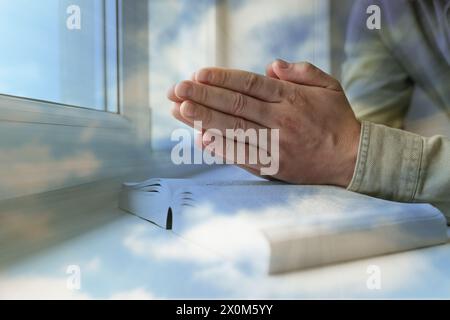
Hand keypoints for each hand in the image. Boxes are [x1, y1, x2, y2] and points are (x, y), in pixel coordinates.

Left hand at [167, 61, 360, 186]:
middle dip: (203, 95)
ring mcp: (275, 145)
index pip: (250, 85)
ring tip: (179, 109)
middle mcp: (280, 121)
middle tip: (176, 89)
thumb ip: (301, 72)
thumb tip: (271, 65)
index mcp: (290, 99)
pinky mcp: (273, 166)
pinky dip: (222, 148)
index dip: (222, 78)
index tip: (198, 73)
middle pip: (235, 106)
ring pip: (234, 130)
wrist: (351, 159)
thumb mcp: (328, 86)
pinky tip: (200, 139)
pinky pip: (243, 157)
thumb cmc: (336, 119)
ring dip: (204, 119)